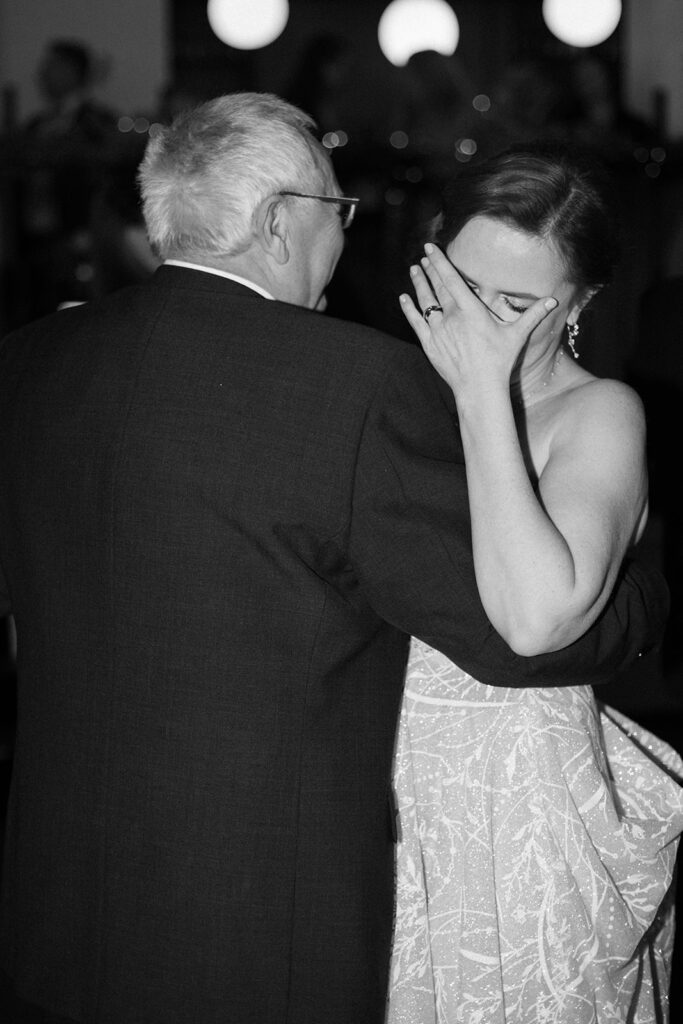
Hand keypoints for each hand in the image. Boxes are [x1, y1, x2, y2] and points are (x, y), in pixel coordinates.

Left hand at [400, 244, 556, 403]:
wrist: (479, 387)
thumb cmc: (499, 361)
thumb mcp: (517, 335)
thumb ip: (533, 315)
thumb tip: (554, 300)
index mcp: (470, 310)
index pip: (451, 278)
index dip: (439, 261)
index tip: (430, 248)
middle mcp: (451, 317)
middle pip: (436, 287)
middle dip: (429, 269)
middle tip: (423, 257)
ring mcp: (438, 330)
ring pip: (425, 301)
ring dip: (419, 284)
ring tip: (414, 270)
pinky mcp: (429, 344)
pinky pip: (416, 322)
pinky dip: (409, 309)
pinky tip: (404, 298)